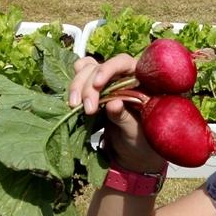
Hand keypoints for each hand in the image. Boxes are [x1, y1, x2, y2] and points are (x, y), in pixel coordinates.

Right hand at [68, 54, 166, 173]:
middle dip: (89, 86)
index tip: (98, 85)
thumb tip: (113, 103)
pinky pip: (81, 79)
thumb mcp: (135, 131)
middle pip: (100, 67)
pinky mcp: (94, 90)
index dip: (109, 69)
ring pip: (86, 70)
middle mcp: (123, 75)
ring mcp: (107, 81)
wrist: (133, 152)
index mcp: (141, 78)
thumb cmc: (142, 140)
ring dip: (77, 86)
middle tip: (88, 109)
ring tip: (75, 106)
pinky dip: (74, 88)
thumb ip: (125, 117)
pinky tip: (73, 102)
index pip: (123, 62)